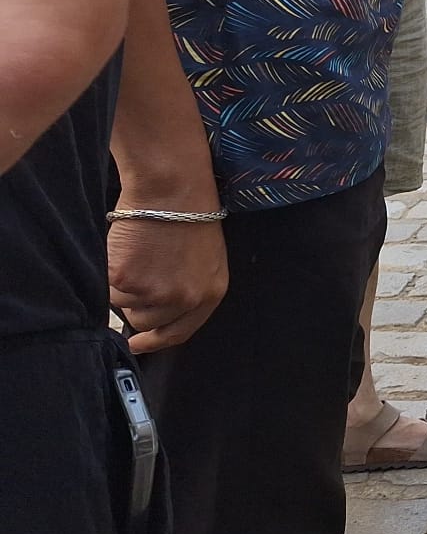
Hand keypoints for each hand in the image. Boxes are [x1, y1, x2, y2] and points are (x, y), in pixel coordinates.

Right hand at [109, 213, 228, 353]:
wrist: (172, 189)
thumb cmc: (188, 215)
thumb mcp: (206, 259)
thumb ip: (189, 288)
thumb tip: (160, 312)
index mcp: (211, 293)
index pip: (181, 332)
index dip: (157, 341)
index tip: (139, 345)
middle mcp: (185, 299)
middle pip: (147, 322)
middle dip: (138, 305)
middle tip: (138, 276)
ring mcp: (155, 292)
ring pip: (124, 306)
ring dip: (124, 286)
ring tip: (138, 255)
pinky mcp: (126, 281)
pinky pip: (108, 289)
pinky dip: (111, 273)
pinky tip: (126, 251)